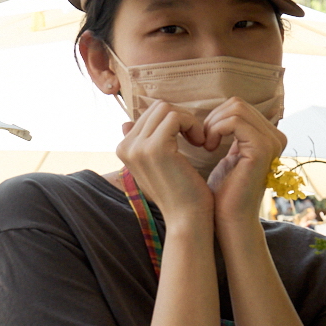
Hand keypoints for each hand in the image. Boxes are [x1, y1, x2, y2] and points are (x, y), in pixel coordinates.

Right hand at [117, 100, 214, 225]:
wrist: (187, 219)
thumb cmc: (179, 193)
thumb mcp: (155, 166)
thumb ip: (141, 144)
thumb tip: (124, 122)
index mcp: (124, 149)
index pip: (150, 114)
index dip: (174, 121)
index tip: (188, 140)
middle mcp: (126, 146)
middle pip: (157, 107)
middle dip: (181, 118)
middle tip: (196, 139)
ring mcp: (138, 147)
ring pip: (166, 109)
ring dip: (188, 121)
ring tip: (199, 141)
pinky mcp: (156, 147)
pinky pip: (176, 117)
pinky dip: (193, 125)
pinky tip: (201, 143)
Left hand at [206, 97, 285, 230]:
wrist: (228, 218)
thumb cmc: (224, 190)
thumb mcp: (230, 154)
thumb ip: (233, 131)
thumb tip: (224, 108)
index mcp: (269, 136)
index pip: (239, 106)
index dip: (217, 117)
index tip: (205, 139)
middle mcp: (276, 137)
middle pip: (238, 104)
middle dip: (214, 119)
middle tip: (203, 141)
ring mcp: (271, 142)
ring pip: (236, 109)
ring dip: (213, 124)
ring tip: (205, 144)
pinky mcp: (261, 149)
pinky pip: (234, 121)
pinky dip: (216, 129)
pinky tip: (209, 147)